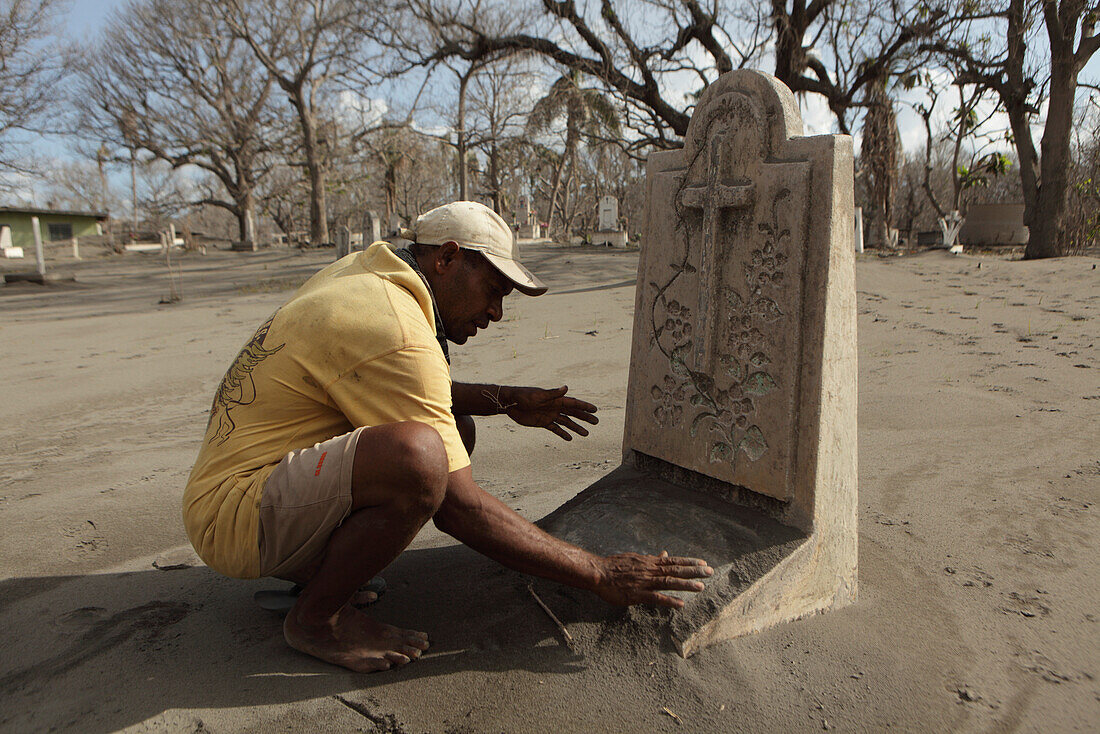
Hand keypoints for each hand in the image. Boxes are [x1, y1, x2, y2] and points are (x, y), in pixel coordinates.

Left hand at [502, 385, 598, 440]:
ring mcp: (550, 415)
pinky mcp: (543, 423)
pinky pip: (555, 429)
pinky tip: (570, 438)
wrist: (510, 403)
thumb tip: (566, 387)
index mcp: (556, 400)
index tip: (595, 410)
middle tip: (596, 422)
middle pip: (573, 413)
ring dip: (576, 428)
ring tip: (586, 434)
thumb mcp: (539, 395)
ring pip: (566, 422)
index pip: (574, 403)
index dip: (584, 406)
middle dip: (584, 417)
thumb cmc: (524, 396)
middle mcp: (555, 407)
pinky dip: (562, 433)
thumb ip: (553, 393)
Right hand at [592, 551, 712, 608]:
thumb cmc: (615, 566)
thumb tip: (664, 553)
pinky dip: (669, 600)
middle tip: (710, 572)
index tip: (703, 563)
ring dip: (685, 585)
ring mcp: (644, 582)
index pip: (673, 561)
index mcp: (649, 562)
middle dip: (693, 572)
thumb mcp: (635, 558)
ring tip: (700, 588)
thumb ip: (651, 558)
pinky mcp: (637, 594)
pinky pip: (655, 598)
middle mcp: (650, 571)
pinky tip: (680, 604)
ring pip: (668, 582)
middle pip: (675, 570)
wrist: (598, 573)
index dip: (689, 562)